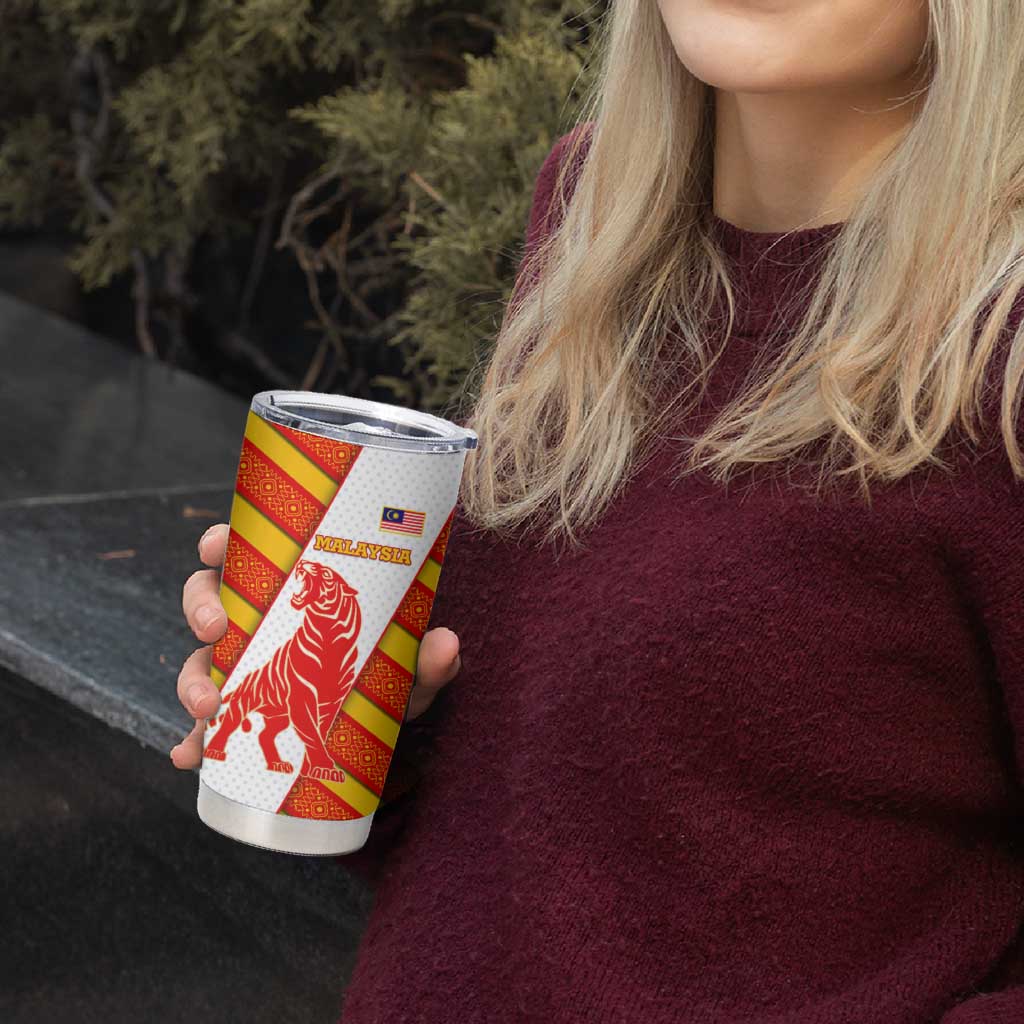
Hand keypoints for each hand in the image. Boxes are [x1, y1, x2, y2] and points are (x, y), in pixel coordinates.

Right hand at [169, 523, 460, 768]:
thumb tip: (447, 644)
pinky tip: (187, 757)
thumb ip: (426, 658)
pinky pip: (205, 724)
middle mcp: (257, 622)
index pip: (246, 553)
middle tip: (216, 630)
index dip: (220, 542)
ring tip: (207, 707)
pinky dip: (191, 741)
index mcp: (288, 592)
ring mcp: (242, 666)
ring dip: (191, 680)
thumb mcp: (407, 668)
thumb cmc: (387, 677)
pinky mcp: (241, 713)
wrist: (378, 728)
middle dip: (201, 609)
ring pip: (198, 659)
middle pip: (207, 599)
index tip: (217, 546)